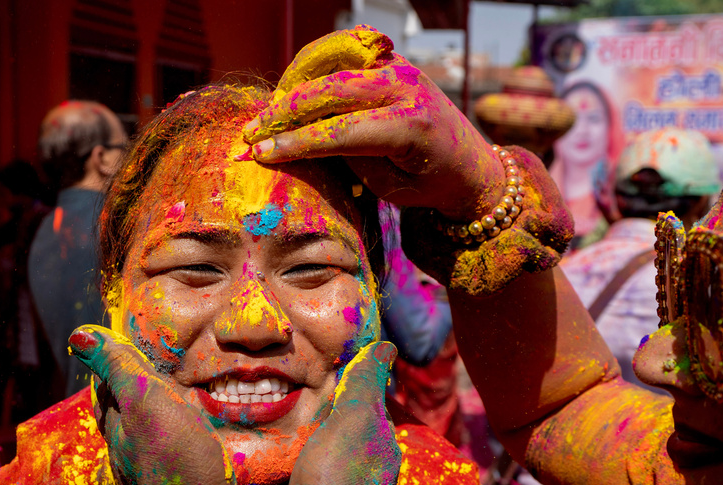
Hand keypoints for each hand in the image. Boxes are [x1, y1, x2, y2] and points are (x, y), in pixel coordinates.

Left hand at [68, 325, 243, 484]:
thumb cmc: (177, 469)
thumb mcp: (148, 406)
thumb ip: (121, 370)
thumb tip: (80, 335)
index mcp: (120, 424)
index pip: (111, 382)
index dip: (119, 359)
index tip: (132, 340)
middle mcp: (129, 448)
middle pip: (128, 406)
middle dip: (140, 384)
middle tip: (160, 363)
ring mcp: (154, 472)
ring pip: (152, 430)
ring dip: (164, 409)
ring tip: (184, 392)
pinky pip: (176, 451)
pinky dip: (185, 434)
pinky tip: (202, 435)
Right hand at [242, 25, 503, 221]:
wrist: (472, 164)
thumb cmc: (429, 185)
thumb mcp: (391, 188)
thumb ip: (352, 161)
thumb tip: (304, 139)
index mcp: (411, 126)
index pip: (340, 132)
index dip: (295, 144)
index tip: (259, 154)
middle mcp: (407, 88)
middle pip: (329, 92)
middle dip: (284, 113)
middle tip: (250, 134)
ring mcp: (400, 68)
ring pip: (330, 69)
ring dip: (292, 90)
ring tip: (265, 118)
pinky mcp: (391, 61)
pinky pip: (341, 58)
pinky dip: (311, 73)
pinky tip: (289, 96)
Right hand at [277, 341, 399, 484]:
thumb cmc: (341, 483)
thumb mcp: (353, 421)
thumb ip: (364, 384)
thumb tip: (387, 345)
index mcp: (373, 434)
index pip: (360, 395)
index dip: (345, 376)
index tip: (321, 358)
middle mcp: (360, 459)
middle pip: (340, 422)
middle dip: (321, 405)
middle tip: (288, 383)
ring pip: (319, 450)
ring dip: (301, 435)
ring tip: (268, 416)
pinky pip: (299, 477)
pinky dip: (287, 464)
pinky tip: (267, 458)